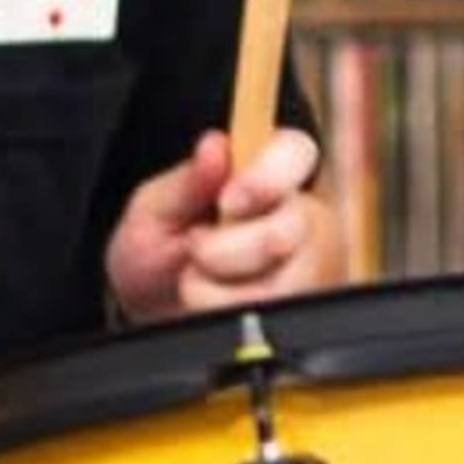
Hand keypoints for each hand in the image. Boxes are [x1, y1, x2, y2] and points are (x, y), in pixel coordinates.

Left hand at [103, 124, 341, 324]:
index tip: (228, 201)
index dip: (266, 176)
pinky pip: (278, 316)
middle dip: (231, 249)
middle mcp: (298, 215)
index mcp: (265, 173)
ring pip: (286, 281)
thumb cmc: (156, 256)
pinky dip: (233, 315)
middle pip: (291, 227)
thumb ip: (186, 182)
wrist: (153, 316)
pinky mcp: (305, 306)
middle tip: (196, 251)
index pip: (295, 152)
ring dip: (226, 290)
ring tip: (200, 280)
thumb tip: (215, 146)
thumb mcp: (154, 212)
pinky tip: (217, 306)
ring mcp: (309, 265)